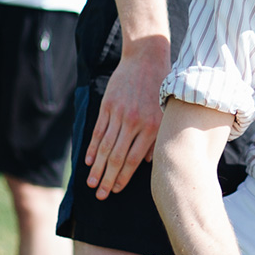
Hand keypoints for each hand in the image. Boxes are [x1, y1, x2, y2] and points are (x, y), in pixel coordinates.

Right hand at [86, 38, 169, 197]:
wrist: (146, 59)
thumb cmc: (160, 88)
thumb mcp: (165, 114)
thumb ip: (156, 138)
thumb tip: (147, 163)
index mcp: (150, 127)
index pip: (134, 159)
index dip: (123, 177)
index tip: (115, 190)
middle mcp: (134, 122)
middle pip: (117, 157)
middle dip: (107, 179)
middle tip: (100, 195)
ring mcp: (119, 113)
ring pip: (105, 146)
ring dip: (97, 168)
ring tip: (90, 183)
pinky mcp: (108, 105)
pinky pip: (98, 130)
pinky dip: (93, 147)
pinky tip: (89, 161)